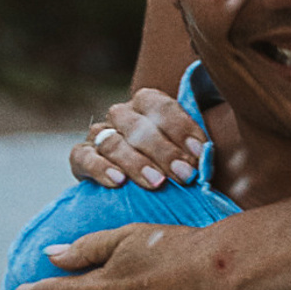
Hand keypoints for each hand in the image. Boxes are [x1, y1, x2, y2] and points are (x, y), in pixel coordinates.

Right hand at [70, 87, 205, 191]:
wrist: (134, 186)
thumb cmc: (169, 165)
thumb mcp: (186, 152)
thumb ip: (195, 149)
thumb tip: (209, 155)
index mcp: (147, 103)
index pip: (161, 106)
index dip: (181, 127)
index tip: (199, 152)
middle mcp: (121, 115)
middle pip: (137, 126)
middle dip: (164, 151)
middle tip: (184, 174)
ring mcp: (99, 135)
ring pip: (112, 142)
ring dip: (136, 163)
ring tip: (156, 182)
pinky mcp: (81, 157)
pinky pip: (84, 158)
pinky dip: (100, 168)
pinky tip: (118, 182)